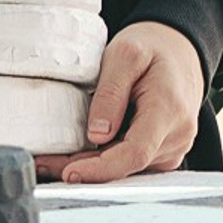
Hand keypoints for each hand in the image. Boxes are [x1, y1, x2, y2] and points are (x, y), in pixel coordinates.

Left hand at [40, 20, 203, 183]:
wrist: (180, 52)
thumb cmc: (152, 49)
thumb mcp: (125, 54)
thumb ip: (111, 94)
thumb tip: (97, 136)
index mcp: (169, 111)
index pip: (135, 153)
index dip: (102, 169)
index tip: (70, 172)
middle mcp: (176, 136)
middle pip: (126, 165)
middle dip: (84, 169)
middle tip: (43, 163)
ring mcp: (173, 147)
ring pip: (126, 168)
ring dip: (90, 167)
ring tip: (51, 160)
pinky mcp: (164, 152)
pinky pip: (131, 163)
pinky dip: (103, 161)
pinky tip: (77, 156)